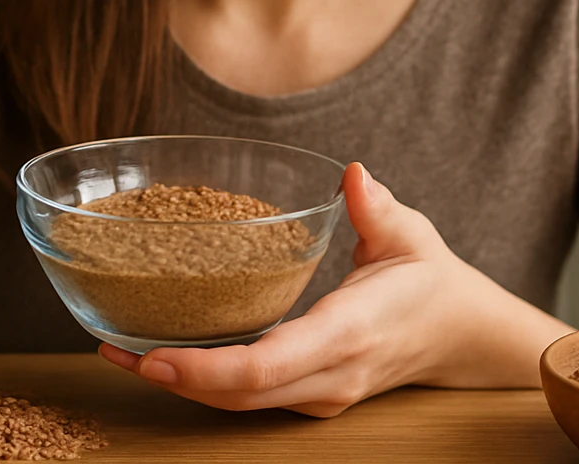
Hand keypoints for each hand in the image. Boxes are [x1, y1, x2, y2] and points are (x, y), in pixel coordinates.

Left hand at [99, 162, 573, 416]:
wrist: (462, 338)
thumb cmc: (431, 282)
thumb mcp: (411, 235)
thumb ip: (378, 207)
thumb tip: (354, 174)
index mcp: (350, 332)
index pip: (270, 364)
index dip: (207, 367)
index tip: (155, 356)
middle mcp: (331, 374)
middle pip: (240, 394)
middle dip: (173, 379)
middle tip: (116, 351)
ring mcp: (320, 393)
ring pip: (240, 403)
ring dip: (182, 383)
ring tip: (123, 351)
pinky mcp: (311, 395)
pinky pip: (251, 397)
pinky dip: (206, 381)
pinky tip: (166, 356)